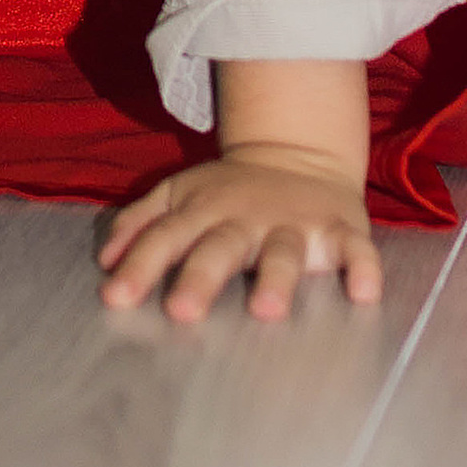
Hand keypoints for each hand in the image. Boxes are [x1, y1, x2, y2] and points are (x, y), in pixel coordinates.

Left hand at [99, 57, 380, 322]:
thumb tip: (104, 259)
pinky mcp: (340, 229)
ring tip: (266, 310)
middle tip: (181, 312)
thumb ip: (140, 224)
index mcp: (202, 211)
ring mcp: (295, 224)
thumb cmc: (228, 193)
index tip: (115, 298)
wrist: (298, 154)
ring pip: (284, 252)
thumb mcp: (178, 195)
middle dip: (201, 278)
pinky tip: (363, 293)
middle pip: (220, 248)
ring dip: (277, 278)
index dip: (140, 267)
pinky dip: (362, 268)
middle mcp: (246, 218)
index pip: (165, 240)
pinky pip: (354, 249)